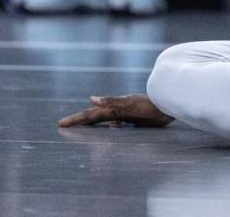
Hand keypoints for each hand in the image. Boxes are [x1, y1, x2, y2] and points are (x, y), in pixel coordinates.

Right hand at [58, 94, 173, 127]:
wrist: (167, 104)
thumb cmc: (149, 106)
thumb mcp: (128, 104)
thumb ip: (111, 102)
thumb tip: (91, 99)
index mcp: (112, 108)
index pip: (90, 115)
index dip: (76, 119)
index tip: (61, 124)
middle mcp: (116, 110)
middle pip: (94, 117)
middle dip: (79, 121)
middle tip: (64, 125)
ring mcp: (124, 114)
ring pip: (104, 120)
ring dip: (92, 123)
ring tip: (81, 127)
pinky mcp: (133, 118)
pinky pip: (118, 124)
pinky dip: (111, 127)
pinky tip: (111, 129)